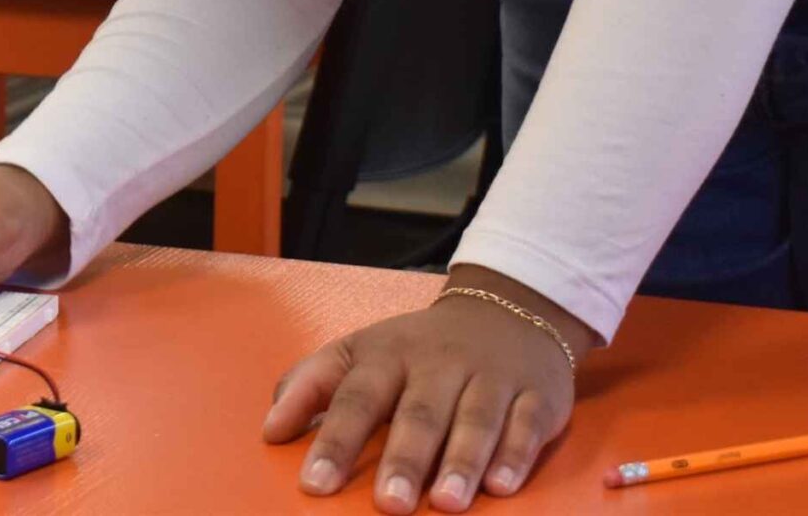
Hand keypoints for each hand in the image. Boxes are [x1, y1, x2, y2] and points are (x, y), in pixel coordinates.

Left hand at [265, 266, 584, 511]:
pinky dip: (515, 456)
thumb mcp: (359, 352)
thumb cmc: (417, 349)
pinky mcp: (536, 395)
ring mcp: (490, 378)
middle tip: (388, 504)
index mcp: (387, 355)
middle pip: (419, 413)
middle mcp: (438, 365)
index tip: (314, 485)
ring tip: (446, 502)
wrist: (506, 310)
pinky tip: (501, 487)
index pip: (354, 398)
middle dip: (403, 459)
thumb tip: (271, 430)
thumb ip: (311, 385)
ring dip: (461, 462)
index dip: (334, 442)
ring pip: (475, 420)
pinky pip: (526, 425)